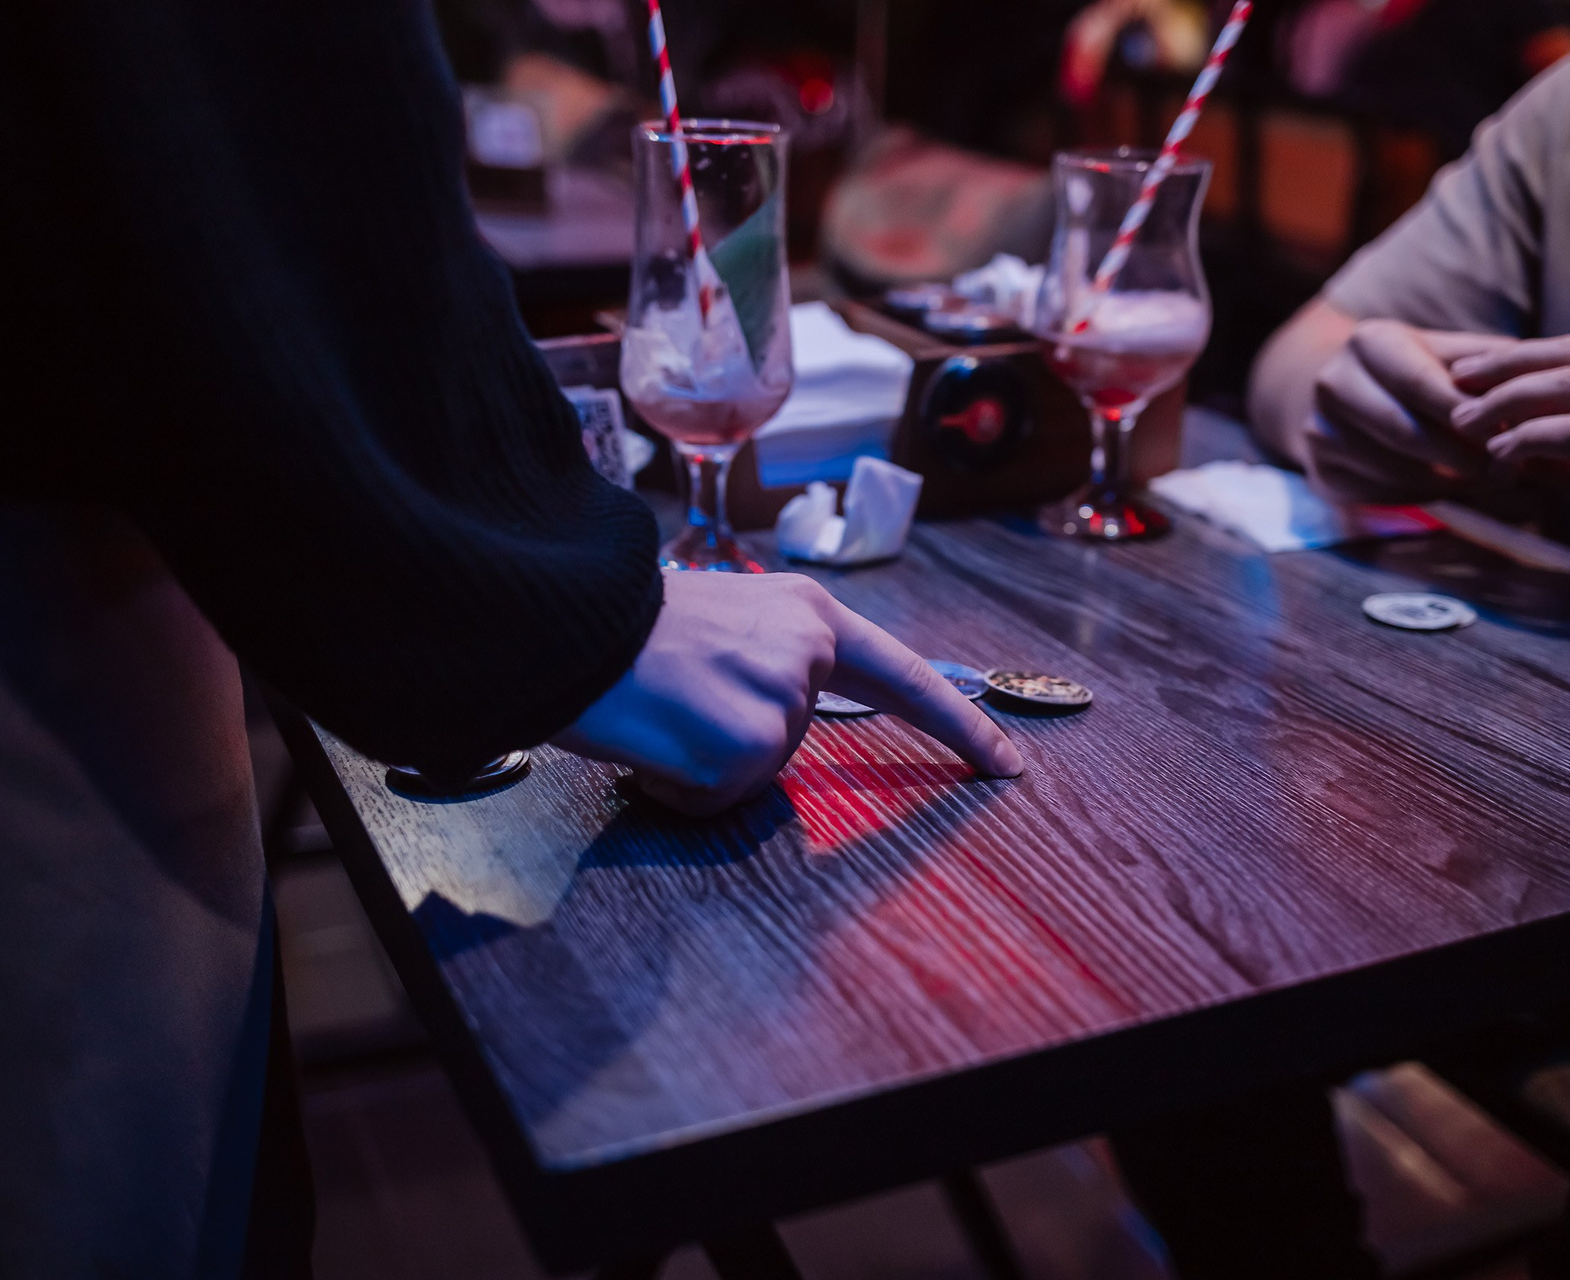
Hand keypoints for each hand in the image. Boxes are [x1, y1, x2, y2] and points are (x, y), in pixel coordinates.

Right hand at [553, 569, 1024, 814]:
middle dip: (734, 742)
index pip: (905, 678)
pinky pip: (716, 800)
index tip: (1009, 765)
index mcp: (807, 614)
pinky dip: (678, 788)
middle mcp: (806, 653)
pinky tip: (649, 740)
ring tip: (655, 710)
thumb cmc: (626, 629)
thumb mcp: (724, 623)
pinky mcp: (746, 751)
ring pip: (753, 773)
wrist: (560, 621)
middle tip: (674, 699)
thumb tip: (769, 730)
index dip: (961, 726)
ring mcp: (780, 703)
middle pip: (794, 741)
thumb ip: (773, 665)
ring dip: (702, 763)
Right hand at [1303, 320, 1513, 502]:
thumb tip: (1543, 396)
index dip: (1470, 414)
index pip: (1423, 383)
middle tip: (1506, 472)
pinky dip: (1421, 496)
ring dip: (1447, 482)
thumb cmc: (1419, 371)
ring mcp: (1319, 429)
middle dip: (1462, 457)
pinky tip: (1448, 488)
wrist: (1348, 392)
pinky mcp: (1320, 470)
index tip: (1511, 435)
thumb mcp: (1450, 354)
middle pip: (1405, 431)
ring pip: (1393, 468)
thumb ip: (1493, 369)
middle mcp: (1333, 382)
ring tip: (1485, 482)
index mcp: (1370, 342)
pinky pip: (1379, 493)